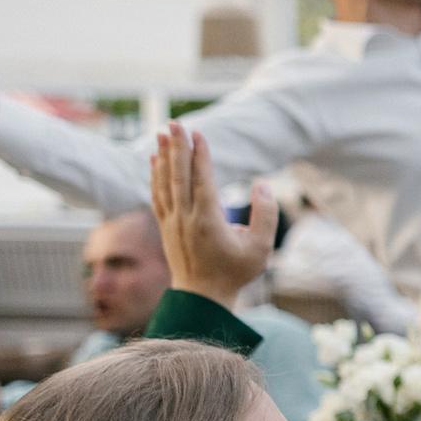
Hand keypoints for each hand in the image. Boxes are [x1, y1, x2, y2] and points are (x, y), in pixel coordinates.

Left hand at [151, 122, 274, 308]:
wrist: (202, 297)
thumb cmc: (235, 272)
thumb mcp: (261, 248)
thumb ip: (265, 214)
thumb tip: (261, 184)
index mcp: (208, 221)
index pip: (202, 180)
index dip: (200, 156)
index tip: (199, 134)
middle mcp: (185, 218)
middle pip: (179, 176)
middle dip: (177, 147)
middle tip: (174, 123)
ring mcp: (172, 222)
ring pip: (164, 183)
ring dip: (164, 156)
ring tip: (162, 133)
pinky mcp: (165, 227)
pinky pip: (157, 195)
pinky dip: (154, 175)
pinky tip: (155, 159)